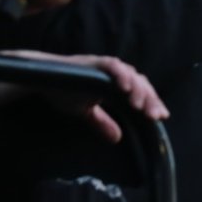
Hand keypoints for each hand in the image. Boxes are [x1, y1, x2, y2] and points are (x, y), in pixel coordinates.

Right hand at [0, 52, 168, 142]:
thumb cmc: (63, 91)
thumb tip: (117, 138)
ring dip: (138, 89)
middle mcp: (114, 73)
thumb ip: (102, 123)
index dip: (152, 102)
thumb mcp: (86, 112)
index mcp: (115, 84)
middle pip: (140, 83)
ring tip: (141, 106)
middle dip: (151, 99)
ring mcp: (103, 67)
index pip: (140, 92)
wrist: (40, 80)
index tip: (161, 117)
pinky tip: (126, 87)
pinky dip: (120, 74)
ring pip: (130, 73)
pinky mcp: (92, 62)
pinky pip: (111, 65)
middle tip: (157, 116)